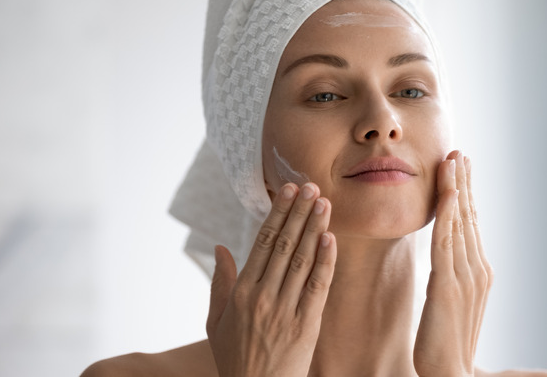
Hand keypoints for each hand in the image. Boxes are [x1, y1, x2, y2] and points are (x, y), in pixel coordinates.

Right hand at [206, 182, 336, 376]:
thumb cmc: (235, 359)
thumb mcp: (216, 323)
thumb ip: (219, 283)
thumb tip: (221, 247)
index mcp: (241, 293)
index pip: (262, 243)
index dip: (277, 214)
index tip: (288, 191)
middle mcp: (263, 297)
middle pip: (285, 245)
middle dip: (299, 213)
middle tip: (311, 186)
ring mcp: (286, 310)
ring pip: (302, 260)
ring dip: (314, 228)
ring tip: (324, 203)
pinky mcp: (307, 325)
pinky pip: (318, 286)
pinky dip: (325, 260)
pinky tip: (330, 238)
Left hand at [414, 150, 492, 376]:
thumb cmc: (449, 349)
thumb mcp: (454, 310)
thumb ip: (457, 286)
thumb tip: (458, 277)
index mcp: (478, 274)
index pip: (470, 226)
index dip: (465, 197)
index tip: (461, 170)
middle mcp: (477, 270)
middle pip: (468, 217)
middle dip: (464, 183)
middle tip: (460, 153)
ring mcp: (465, 277)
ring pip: (459, 222)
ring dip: (456, 187)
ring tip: (453, 158)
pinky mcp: (448, 285)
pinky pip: (445, 240)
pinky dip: (447, 212)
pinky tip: (446, 189)